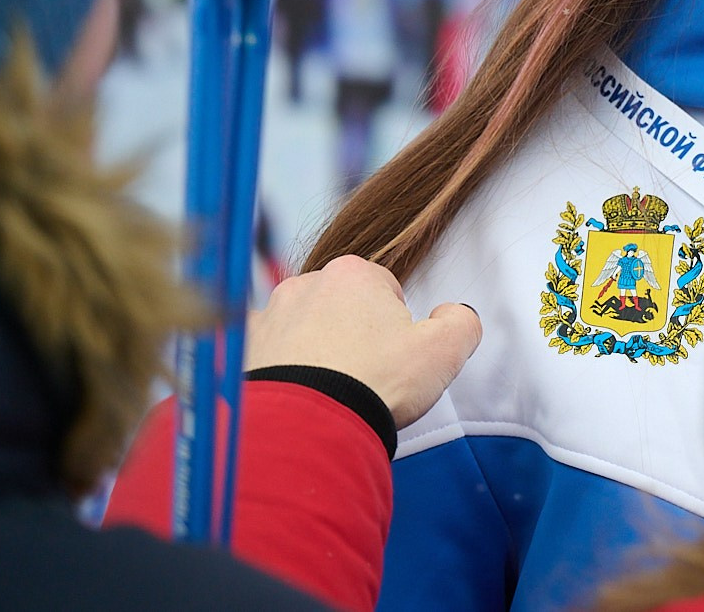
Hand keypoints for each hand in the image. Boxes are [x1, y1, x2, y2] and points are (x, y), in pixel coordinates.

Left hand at [246, 255, 481, 427]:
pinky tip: (293, 395)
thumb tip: (456, 313)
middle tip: (362, 377)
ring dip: (312, 349)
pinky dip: (277, 368)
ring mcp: (268, 315)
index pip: (385, 292)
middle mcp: (305, 284)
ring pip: (300, 327)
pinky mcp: (242, 348)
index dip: (396, 328)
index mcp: (354, 274)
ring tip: (326, 392)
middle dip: (351, 334)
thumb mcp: (443, 352)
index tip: (393, 360)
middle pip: (339, 306)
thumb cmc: (376, 384)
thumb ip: (461, 322)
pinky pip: (265, 351)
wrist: (306, 429)